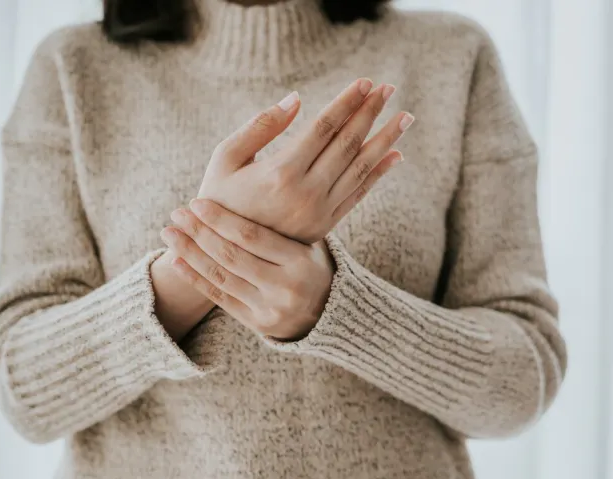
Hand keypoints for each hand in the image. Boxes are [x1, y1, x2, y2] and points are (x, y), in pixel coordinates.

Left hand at [160, 199, 335, 340]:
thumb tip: (249, 173)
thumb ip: (280, 220)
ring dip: (190, 253)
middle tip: (176, 212)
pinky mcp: (258, 324)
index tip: (196, 202)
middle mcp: (286, 287)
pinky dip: (195, 279)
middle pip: (231, 256)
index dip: (220, 219)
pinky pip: (220, 298)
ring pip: (221, 277)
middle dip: (199, 232)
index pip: (252, 236)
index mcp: (300, 260)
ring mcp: (271, 308)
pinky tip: (177, 262)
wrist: (329, 312)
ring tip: (169, 233)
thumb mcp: (307, 240)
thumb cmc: (309, 263)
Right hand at [198, 79, 411, 243]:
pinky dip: (378, 174)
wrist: (222, 253)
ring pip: (360, 169)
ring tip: (404, 117)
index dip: (347, 102)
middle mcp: (306, 194)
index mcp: (280, 173)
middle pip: (348, 144)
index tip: (366, 81)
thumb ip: (260, 126)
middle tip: (390, 88)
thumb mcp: (225, 158)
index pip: (324, 128)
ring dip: (385, 140)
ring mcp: (318, 212)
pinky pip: (358, 194)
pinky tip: (395, 155)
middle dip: (370, 113)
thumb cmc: (217, 198)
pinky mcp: (324, 226)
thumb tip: (297, 98)